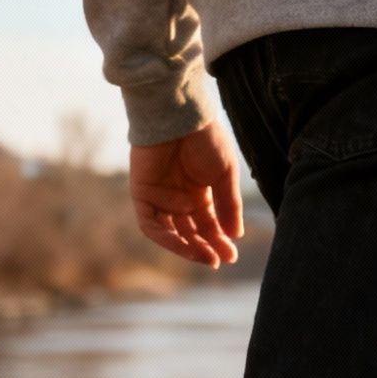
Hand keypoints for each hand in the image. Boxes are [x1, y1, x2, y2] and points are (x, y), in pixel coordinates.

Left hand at [129, 123, 244, 267]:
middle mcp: (179, 196)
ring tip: (205, 257)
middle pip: (191, 230)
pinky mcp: (142, 193)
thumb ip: (228, 205)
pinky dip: (166, 237)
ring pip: (171, 231)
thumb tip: (235, 236)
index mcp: (199, 191)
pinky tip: (184, 246)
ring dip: (187, 246)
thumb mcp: (224, 175)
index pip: (208, 223)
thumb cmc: (205, 139)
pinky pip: (151, 224)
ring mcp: (159, 196)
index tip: (231, 255)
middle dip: (205, 246)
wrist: (180, 116)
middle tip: (219, 261)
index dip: (219, 240)